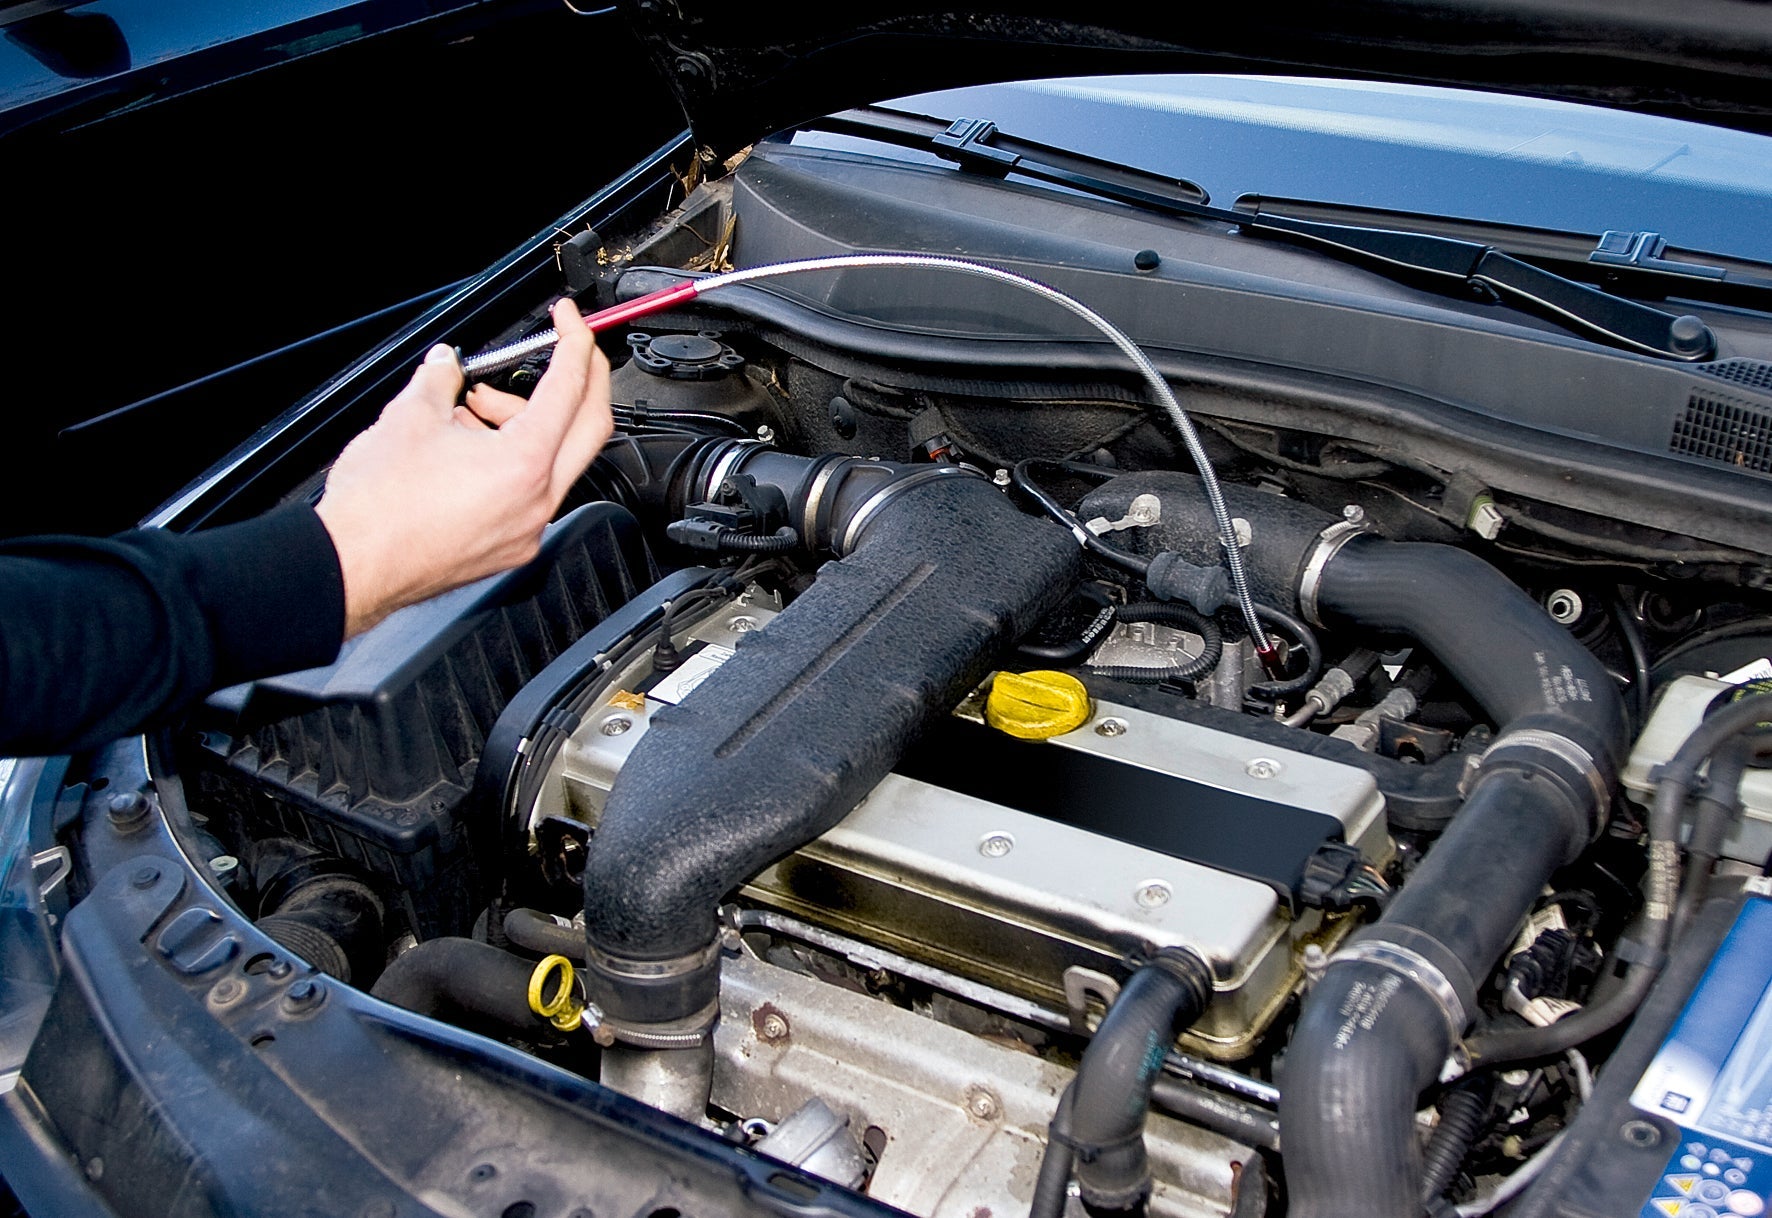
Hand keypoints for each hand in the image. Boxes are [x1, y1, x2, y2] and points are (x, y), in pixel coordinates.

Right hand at [315, 298, 612, 636]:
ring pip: (556, 462)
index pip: (570, 388)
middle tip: (564, 352)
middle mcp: (537, 501)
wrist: (352, 566)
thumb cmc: (377, 507)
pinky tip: (471, 451)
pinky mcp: (510, 549)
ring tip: (472, 413)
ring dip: (529, 424)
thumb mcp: (409, 416)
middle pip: (589, 427)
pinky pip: (531, 494)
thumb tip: (446, 364)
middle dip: (581, 381)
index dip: (574, 342)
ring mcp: (527, 530)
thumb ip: (439, 378)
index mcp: (524, 462)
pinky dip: (514, 463)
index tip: (570, 320)